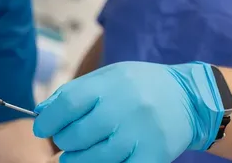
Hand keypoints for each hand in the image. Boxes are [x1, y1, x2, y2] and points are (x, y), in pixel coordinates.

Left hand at [32, 61, 223, 162]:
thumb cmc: (140, 86)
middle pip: (77, 134)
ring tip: (76, 154)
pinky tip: (102, 160)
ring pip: (94, 158)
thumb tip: (42, 111)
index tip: (42, 128)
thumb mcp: (109, 77)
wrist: (189, 98)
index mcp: (112, 84)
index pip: (68, 104)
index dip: (49, 119)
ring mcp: (141, 134)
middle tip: (65, 140)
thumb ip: (75, 91)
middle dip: (63, 141)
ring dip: (77, 159)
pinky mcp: (153, 155)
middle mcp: (126, 108)